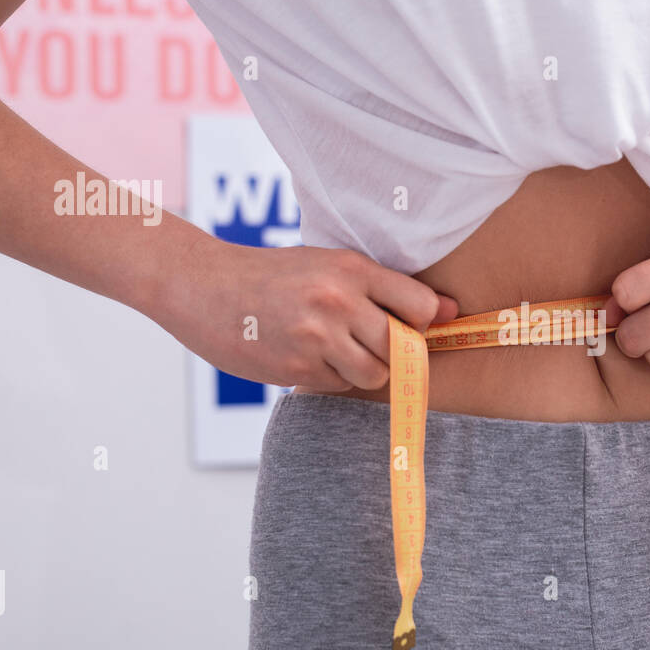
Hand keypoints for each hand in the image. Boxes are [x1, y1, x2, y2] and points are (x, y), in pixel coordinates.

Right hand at [151, 237, 458, 390]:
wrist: (201, 285)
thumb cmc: (272, 275)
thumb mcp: (326, 263)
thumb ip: (383, 287)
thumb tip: (449, 311)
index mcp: (351, 268)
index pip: (421, 306)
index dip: (424, 323)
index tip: (414, 327)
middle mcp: (337, 301)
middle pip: (401, 347)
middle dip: (395, 352)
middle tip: (370, 342)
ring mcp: (316, 337)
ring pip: (374, 374)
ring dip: (363, 369)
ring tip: (335, 349)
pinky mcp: (295, 367)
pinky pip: (339, 385)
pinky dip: (331, 377)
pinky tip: (305, 355)